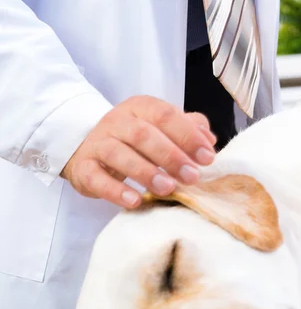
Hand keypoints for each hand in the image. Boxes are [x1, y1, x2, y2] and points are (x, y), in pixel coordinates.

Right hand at [60, 95, 216, 208]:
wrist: (87, 147)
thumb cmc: (135, 139)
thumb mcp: (162, 128)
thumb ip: (188, 128)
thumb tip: (209, 139)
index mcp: (140, 107)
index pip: (165, 115)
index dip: (188, 136)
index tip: (207, 157)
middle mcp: (117, 121)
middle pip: (143, 134)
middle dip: (171, 156)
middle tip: (192, 176)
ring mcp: (98, 143)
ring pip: (119, 154)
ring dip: (146, 172)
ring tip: (168, 188)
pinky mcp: (83, 167)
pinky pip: (96, 178)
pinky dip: (115, 191)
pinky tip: (135, 201)